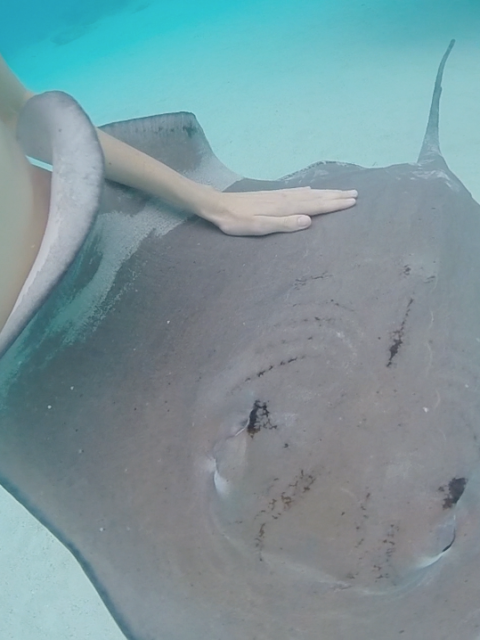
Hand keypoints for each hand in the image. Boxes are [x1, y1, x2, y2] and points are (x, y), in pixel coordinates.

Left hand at [205, 187, 357, 235]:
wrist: (218, 205)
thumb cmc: (237, 221)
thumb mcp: (259, 227)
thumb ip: (284, 224)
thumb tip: (309, 221)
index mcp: (285, 208)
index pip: (315, 206)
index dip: (334, 205)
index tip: (352, 202)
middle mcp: (285, 198)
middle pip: (316, 196)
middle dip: (336, 196)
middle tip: (355, 194)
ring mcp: (279, 195)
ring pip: (309, 192)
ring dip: (326, 192)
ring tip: (341, 191)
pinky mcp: (271, 194)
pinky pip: (296, 190)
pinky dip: (308, 190)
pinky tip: (311, 189)